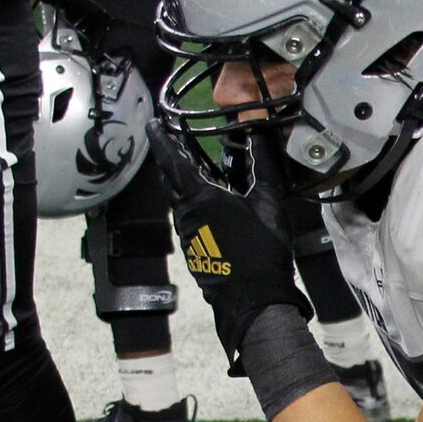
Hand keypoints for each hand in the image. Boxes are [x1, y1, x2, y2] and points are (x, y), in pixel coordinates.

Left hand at [149, 128, 309, 370]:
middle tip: (174, 143)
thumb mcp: (269, 202)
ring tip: (195, 171)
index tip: (153, 123)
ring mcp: (186, 237)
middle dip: (171, 160)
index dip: (162, 140)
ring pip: (179, 203)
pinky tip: (209, 207)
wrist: (254, 298)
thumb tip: (260, 134)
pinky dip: (193, 206)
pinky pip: (188, 221)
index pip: (173, 160)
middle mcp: (185, 215)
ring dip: (183, 185)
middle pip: (171, 181)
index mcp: (198, 198)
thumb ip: (263, 165)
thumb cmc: (261, 248)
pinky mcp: (194, 253)